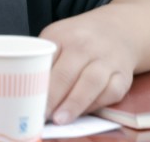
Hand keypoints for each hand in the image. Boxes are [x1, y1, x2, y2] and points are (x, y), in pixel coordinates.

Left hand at [38, 0, 149, 123]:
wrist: (117, 29)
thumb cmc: (78, 39)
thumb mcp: (58, 37)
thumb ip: (45, 59)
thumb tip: (27, 92)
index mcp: (63, 35)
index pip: (47, 58)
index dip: (36, 80)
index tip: (26, 97)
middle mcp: (86, 45)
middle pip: (67, 73)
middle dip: (53, 96)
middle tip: (40, 115)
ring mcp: (106, 59)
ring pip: (91, 83)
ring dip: (74, 103)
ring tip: (60, 119)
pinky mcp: (122, 75)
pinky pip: (111, 92)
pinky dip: (97, 105)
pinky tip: (83, 113)